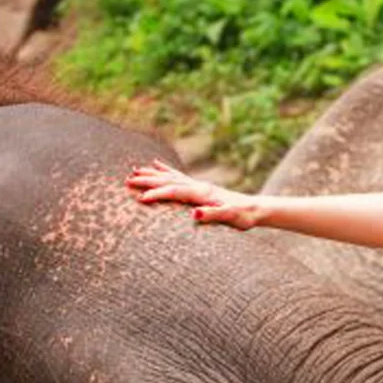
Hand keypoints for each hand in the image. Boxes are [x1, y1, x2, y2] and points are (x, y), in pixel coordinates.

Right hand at [125, 159, 262, 229]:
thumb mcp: (231, 218)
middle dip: (147, 181)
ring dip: (152, 174)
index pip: (175, 192)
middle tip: (127, 181)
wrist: (255, 208)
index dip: (158, 195)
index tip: (140, 199)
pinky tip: (155, 164)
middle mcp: (198, 186)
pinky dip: (164, 170)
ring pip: (170, 176)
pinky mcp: (199, 187)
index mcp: (202, 193)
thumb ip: (214, 215)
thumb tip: (194, 214)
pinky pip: (177, 176)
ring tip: (134, 170)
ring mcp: (198, 185)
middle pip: (168, 181)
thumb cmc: (244, 216)